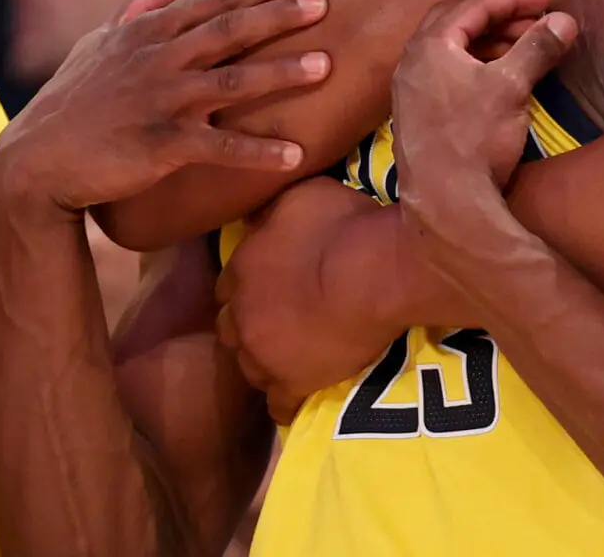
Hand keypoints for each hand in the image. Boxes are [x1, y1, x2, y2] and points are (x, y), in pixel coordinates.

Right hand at [0, 0, 329, 216]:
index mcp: (147, 32)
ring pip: (231, 81)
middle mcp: (158, 59)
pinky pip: (219, 146)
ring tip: (326, 65)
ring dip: (280, 73)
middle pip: (229, 29)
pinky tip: (295, 155)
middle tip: (324, 1)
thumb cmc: (70, 101)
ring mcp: (160, 101)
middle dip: (278, 13)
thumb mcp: (96, 46)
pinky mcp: (161, 145)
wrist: (36, 160)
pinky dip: (257, 150)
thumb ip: (136, 13)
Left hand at [214, 179, 394, 422]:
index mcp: (241, 268)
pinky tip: (300, 397)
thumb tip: (257, 216)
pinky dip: (287, 402)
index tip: (266, 285)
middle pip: (231, 329)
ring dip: (265, 361)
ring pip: (249, 368)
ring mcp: (264, 355)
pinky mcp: (293, 384)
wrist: (376, 273)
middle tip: (279, 321)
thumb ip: (272, 211)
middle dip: (249, 325)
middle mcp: (243, 314)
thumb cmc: (341, 227)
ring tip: (291, 357)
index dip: (247, 286)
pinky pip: (279, 406)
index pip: (227, 286)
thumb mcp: (300, 197)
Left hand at [391, 0, 576, 223]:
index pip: (473, 6)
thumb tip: (565, 19)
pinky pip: (446, 73)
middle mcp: (411, 62)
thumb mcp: (511, 87)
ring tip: (525, 47)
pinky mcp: (415, 114)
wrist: (445, 202)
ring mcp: (409, 90)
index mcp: (429, 46)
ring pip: (452, 50)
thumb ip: (537, 48)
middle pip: (457, 23)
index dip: (513, 0)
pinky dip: (475, 65)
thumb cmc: (475, 138)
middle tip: (535, 20)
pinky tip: (499, 78)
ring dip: (488, 43)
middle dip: (499, 17)